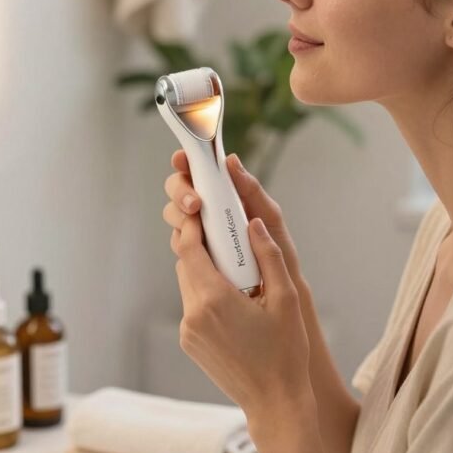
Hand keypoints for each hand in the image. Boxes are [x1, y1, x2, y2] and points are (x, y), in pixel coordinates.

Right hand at [163, 150, 306, 293]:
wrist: (278, 292)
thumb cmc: (278, 252)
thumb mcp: (270, 217)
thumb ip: (251, 190)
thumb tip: (230, 161)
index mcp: (225, 195)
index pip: (199, 171)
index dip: (185, 162)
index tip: (182, 160)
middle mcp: (208, 210)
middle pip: (178, 190)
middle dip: (180, 192)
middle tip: (195, 204)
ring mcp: (199, 232)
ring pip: (174, 215)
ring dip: (179, 215)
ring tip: (197, 225)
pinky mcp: (195, 255)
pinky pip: (179, 242)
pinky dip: (182, 240)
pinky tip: (195, 245)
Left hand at [170, 195, 312, 422]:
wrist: (275, 403)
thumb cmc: (286, 353)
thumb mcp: (286, 299)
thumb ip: (268, 256)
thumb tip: (253, 224)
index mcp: (214, 299)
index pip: (189, 248)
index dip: (193, 224)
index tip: (204, 209)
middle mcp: (194, 314)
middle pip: (185, 263)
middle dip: (201, 244)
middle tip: (225, 232)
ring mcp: (188, 331)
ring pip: (188, 283)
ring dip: (204, 268)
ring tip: (235, 266)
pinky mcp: (190, 343)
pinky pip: (192, 304)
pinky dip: (206, 291)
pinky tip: (232, 295)